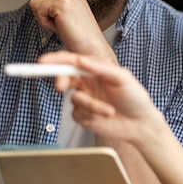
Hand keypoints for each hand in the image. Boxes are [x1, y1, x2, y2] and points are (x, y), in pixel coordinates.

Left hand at [29, 0, 115, 61]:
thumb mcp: (67, 13)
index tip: (66, 22)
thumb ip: (55, 4)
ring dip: (45, 20)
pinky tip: (61, 27)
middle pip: (37, 0)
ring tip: (63, 25)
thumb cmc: (79, 36)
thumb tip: (37, 1)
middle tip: (64, 25)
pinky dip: (45, 24)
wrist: (91, 48)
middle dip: (46, 16)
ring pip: (35, 5)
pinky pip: (38, 11)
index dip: (49, 15)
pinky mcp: (61, 3)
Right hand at [40, 50, 162, 142]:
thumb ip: (100, 67)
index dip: (55, 60)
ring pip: (74, 99)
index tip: (42, 62)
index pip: (71, 61)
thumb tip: (81, 59)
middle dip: (61, 81)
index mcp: (95, 70)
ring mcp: (85, 99)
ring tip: (109, 110)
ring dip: (91, 105)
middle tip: (61, 87)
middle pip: (64, 78)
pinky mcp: (83, 116)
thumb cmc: (135, 98)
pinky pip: (78, 113)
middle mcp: (87, 83)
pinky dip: (92, 114)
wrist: (140, 124)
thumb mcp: (122, 77)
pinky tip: (106, 116)